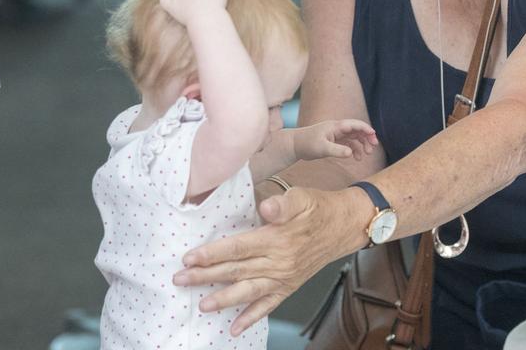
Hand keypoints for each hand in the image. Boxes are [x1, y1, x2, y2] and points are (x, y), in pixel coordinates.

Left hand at [173, 186, 364, 335]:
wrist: (345, 225)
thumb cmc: (319, 208)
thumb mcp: (302, 197)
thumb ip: (283, 203)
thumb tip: (266, 208)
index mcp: (277, 239)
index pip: (237, 248)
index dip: (212, 254)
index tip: (189, 257)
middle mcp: (278, 262)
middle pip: (236, 271)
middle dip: (206, 277)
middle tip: (180, 280)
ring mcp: (283, 277)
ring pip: (247, 291)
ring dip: (223, 300)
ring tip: (202, 305)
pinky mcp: (289, 286)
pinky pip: (268, 305)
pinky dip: (251, 317)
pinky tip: (234, 328)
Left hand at [293, 120, 377, 161]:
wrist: (295, 145)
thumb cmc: (307, 144)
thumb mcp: (322, 148)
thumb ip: (337, 150)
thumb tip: (351, 153)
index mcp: (336, 127)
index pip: (354, 125)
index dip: (365, 129)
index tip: (374, 136)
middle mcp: (337, 129)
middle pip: (357, 130)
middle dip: (366, 138)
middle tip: (373, 148)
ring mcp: (336, 135)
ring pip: (354, 138)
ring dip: (361, 145)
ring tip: (365, 155)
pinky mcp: (333, 141)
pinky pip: (348, 144)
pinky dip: (354, 149)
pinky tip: (356, 158)